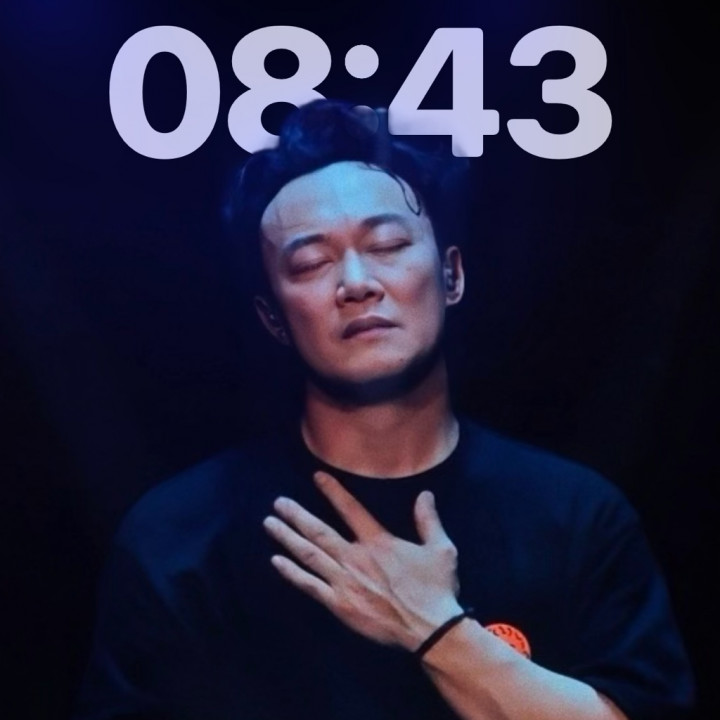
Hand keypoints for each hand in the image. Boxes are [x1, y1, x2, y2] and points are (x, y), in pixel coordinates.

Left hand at [263, 471, 462, 651]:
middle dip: (296, 515)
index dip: (333, 491)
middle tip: (278, 503)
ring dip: (288, 538)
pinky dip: (292, 573)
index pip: (350, 509)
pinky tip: (276, 561)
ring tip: (270, 524)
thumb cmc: (436, 588)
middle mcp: (356, 557)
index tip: (316, 476)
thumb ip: (428, 520)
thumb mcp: (441, 549)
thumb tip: (424, 494)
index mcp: (378, 542)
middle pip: (319, 531)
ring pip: (309, 555)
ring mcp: (345, 581)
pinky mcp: (339, 604)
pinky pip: (310, 586)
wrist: (430, 630)